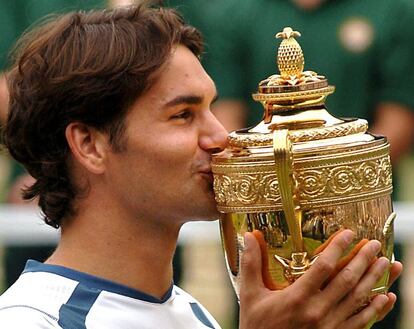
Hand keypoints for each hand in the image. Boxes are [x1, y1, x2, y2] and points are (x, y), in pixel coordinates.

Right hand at [238, 230, 401, 328]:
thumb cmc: (257, 326)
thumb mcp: (250, 295)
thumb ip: (251, 264)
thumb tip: (248, 236)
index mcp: (297, 297)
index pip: (323, 267)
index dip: (338, 248)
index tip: (349, 233)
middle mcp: (317, 311)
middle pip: (346, 280)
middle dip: (363, 260)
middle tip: (375, 244)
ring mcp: (329, 326)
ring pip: (358, 299)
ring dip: (374, 279)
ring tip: (386, 263)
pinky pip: (362, 322)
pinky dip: (377, 310)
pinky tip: (386, 297)